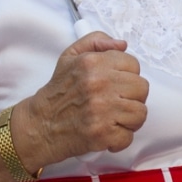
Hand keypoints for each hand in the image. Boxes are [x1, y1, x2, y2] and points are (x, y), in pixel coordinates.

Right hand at [17, 32, 149, 170]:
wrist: (40, 125)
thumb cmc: (58, 91)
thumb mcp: (71, 56)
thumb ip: (96, 41)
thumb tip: (122, 44)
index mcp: (93, 63)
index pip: (133, 64)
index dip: (127, 75)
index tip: (117, 84)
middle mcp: (99, 84)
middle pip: (142, 88)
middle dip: (132, 96)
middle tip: (117, 102)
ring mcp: (102, 110)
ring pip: (140, 113)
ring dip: (130, 119)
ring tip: (115, 119)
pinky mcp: (102, 134)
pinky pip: (128, 137)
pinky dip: (120, 139)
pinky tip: (108, 133)